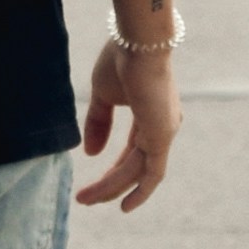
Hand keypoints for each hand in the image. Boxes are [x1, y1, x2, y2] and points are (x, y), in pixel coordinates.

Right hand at [77, 42, 180, 213]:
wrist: (138, 42)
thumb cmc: (121, 60)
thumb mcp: (103, 95)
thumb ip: (98, 123)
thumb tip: (90, 153)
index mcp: (151, 115)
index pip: (132, 152)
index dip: (113, 170)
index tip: (93, 185)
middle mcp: (162, 127)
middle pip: (134, 166)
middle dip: (109, 184)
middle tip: (85, 199)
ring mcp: (164, 133)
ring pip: (136, 173)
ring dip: (110, 189)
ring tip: (85, 200)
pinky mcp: (163, 137)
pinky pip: (146, 172)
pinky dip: (137, 191)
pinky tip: (123, 206)